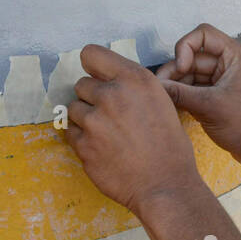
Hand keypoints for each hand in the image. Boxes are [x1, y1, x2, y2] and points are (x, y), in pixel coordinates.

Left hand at [66, 45, 202, 216]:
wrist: (165, 185)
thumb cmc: (168, 146)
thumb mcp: (161, 101)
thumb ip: (132, 86)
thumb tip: (106, 79)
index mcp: (135, 80)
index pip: (90, 54)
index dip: (94, 67)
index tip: (98, 78)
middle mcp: (112, 95)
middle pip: (81, 84)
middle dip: (93, 98)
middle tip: (112, 116)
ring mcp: (94, 121)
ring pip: (73, 108)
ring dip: (86, 119)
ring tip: (110, 135)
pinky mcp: (82, 145)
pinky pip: (71, 133)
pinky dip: (83, 140)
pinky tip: (105, 150)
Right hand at [155, 23, 240, 170]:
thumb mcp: (208, 106)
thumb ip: (179, 93)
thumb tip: (155, 85)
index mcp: (237, 55)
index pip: (203, 34)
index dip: (185, 47)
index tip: (180, 69)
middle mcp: (232, 62)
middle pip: (195, 56)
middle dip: (176, 71)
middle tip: (160, 89)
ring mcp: (227, 79)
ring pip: (194, 73)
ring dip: (179, 84)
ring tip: (164, 98)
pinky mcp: (222, 94)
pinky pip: (199, 87)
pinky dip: (186, 93)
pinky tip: (173, 103)